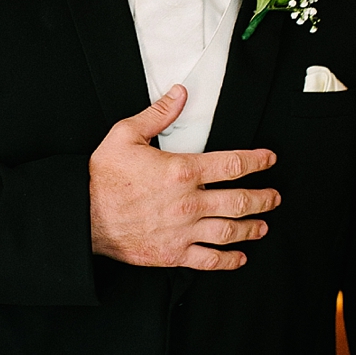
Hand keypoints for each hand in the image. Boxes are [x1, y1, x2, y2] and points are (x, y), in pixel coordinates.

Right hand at [88, 85, 278, 268]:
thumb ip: (157, 114)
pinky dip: (229, 260)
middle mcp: (188, 203)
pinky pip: (209, 259)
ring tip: (263, 226)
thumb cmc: (102, 176)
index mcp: (181, 170)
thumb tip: (179, 94)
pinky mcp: (173, 253)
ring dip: (252, 228)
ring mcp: (183, 230)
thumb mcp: (125, 135)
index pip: (232, 165)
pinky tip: (239, 257)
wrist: (82, 215)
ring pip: (230, 231)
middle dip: (264, 199)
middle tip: (274, 197)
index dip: (257, 161)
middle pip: (240, 201)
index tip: (268, 160)